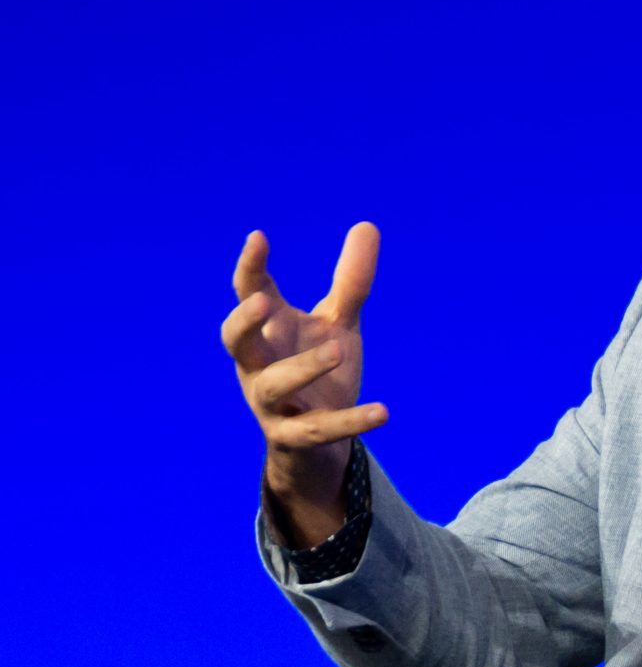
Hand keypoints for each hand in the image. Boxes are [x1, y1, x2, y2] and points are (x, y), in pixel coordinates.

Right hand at [220, 224, 387, 548]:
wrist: (318, 441)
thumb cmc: (320, 371)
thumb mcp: (337, 323)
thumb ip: (350, 282)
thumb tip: (368, 224)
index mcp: (266, 332)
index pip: (248, 294)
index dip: (249, 268)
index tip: (258, 238)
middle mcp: (258, 366)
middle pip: (235, 341)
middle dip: (244, 321)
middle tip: (264, 300)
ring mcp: (271, 404)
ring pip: (274, 385)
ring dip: (303, 367)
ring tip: (338, 348)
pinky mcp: (295, 438)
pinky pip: (319, 429)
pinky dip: (350, 422)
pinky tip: (383, 412)